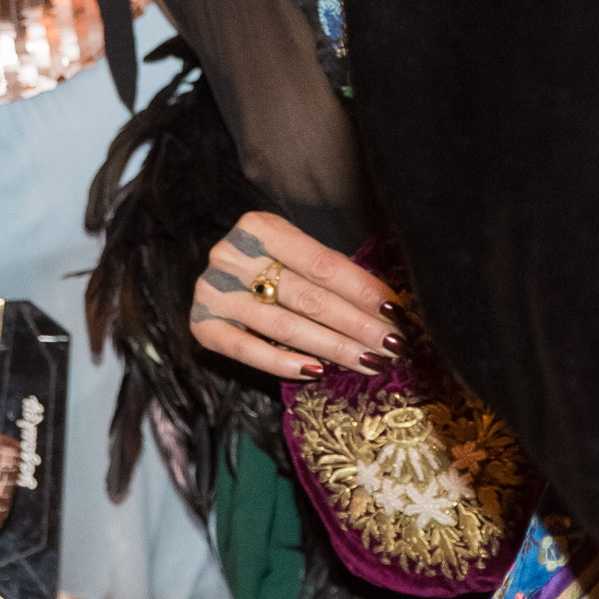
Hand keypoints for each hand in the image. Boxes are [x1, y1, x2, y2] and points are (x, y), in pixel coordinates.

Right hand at [188, 211, 396, 380]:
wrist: (222, 271)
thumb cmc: (273, 261)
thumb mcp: (297, 250)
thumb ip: (332, 271)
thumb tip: (388, 307)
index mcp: (259, 227)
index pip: (323, 264)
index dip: (363, 290)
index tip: (396, 312)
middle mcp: (231, 256)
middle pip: (308, 297)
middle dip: (357, 325)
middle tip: (392, 346)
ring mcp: (212, 292)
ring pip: (283, 326)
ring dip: (332, 348)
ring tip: (368, 362)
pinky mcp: (202, 326)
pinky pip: (246, 351)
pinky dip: (283, 363)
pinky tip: (316, 371)